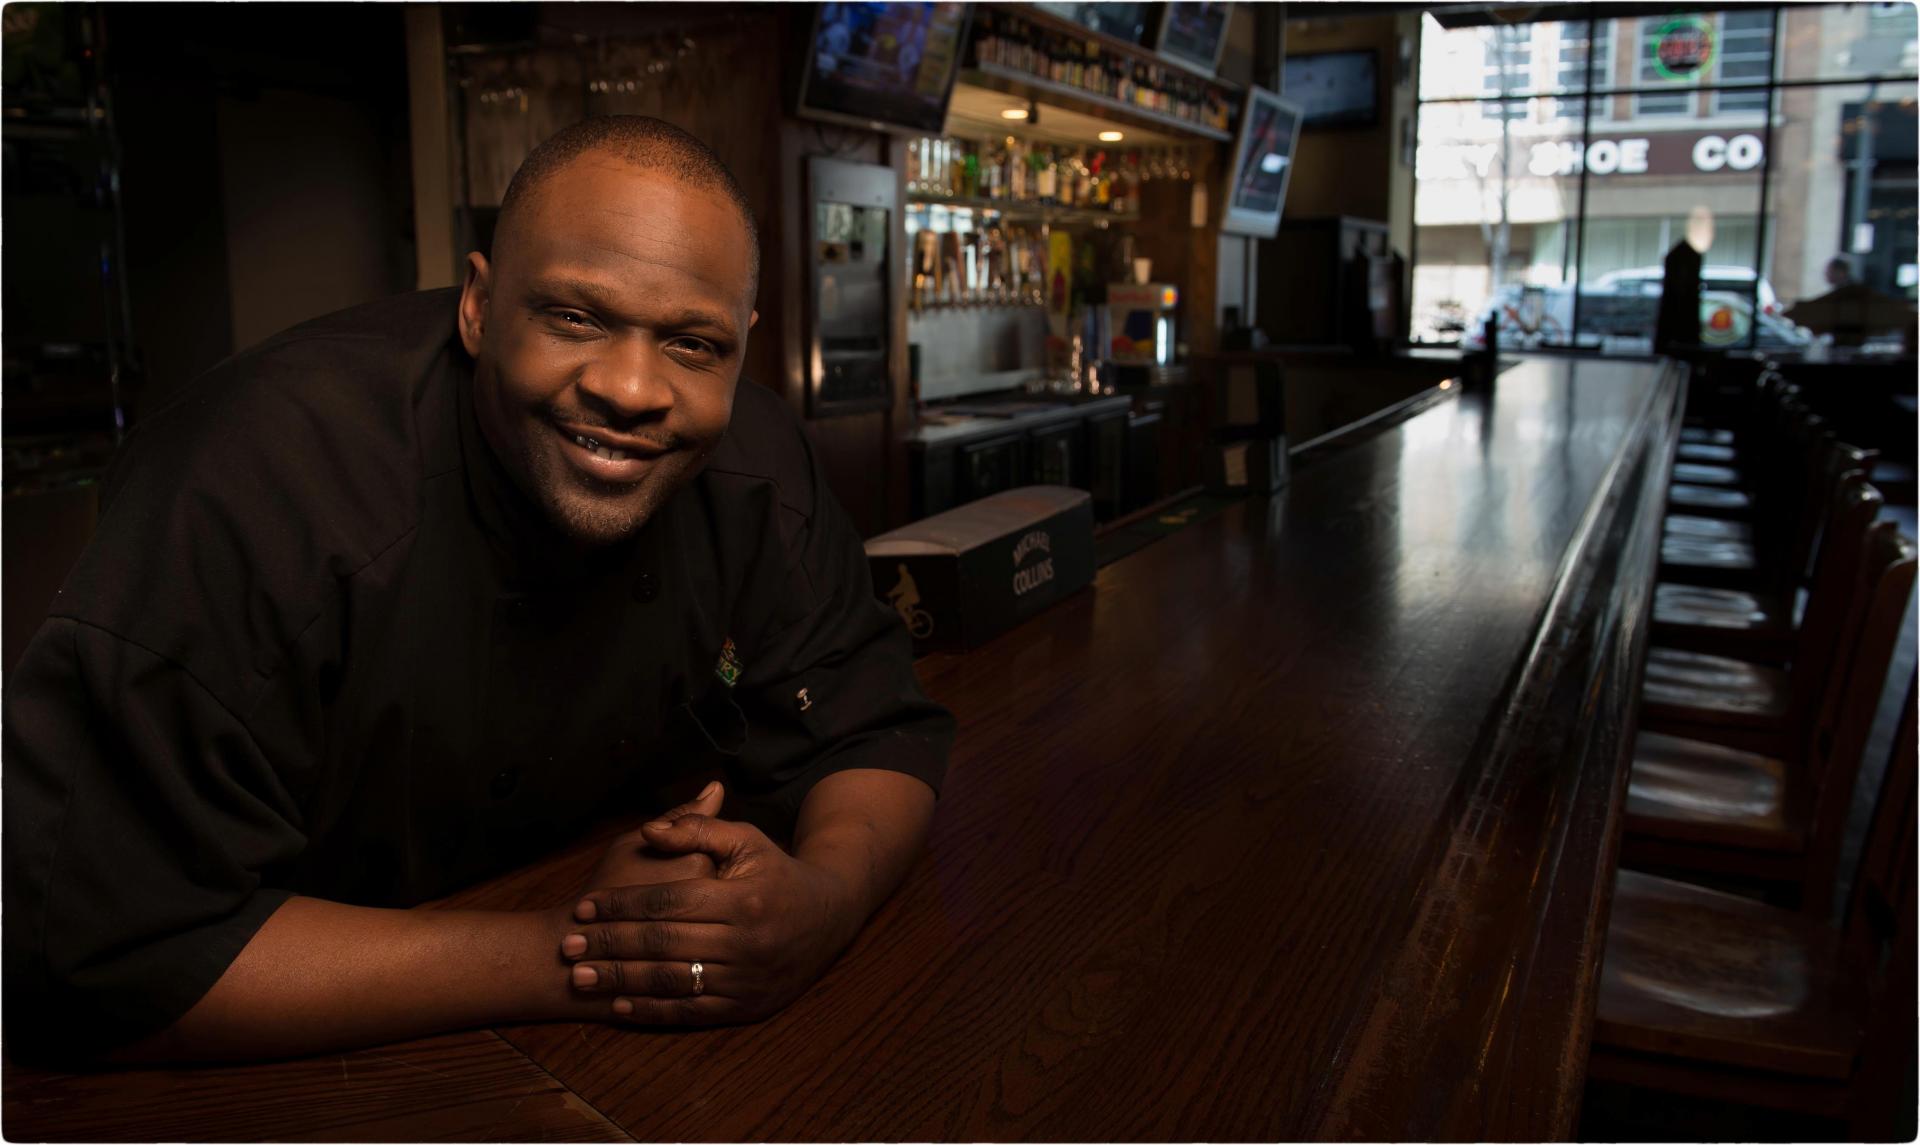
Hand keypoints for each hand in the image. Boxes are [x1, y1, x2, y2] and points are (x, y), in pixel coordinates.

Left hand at [558, 786, 863, 1025]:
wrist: (830, 917)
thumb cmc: (777, 873)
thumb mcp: (746, 839)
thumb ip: (696, 830)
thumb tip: (648, 830)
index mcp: (741, 898)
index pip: (667, 902)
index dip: (621, 905)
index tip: (584, 907)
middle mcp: (744, 942)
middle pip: (662, 944)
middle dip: (609, 945)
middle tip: (567, 947)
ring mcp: (745, 978)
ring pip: (671, 982)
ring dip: (620, 981)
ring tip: (580, 978)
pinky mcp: (746, 1006)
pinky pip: (691, 1011)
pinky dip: (652, 1011)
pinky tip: (620, 1006)